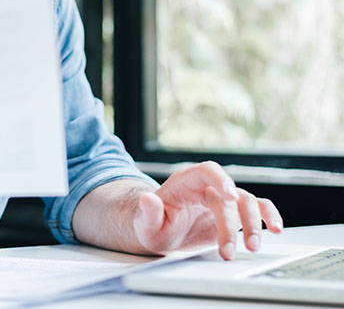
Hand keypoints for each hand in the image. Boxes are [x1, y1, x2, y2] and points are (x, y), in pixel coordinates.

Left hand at [133, 161, 282, 259]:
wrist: (162, 233)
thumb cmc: (153, 225)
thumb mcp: (145, 223)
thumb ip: (148, 212)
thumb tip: (147, 199)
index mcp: (185, 182)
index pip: (207, 171)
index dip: (221, 180)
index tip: (230, 197)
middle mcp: (207, 187)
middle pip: (229, 196)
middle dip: (232, 224)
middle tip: (229, 250)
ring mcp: (222, 200)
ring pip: (247, 203)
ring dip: (253, 224)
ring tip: (252, 247)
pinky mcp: (234, 214)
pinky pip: (257, 209)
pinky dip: (269, 216)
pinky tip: (276, 229)